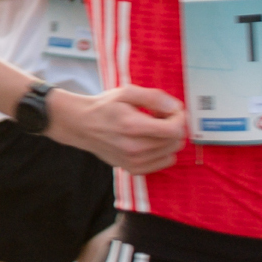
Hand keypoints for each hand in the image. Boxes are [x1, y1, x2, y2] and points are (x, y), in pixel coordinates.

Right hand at [48, 85, 185, 172]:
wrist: (82, 125)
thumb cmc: (105, 107)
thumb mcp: (127, 92)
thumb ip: (154, 97)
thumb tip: (176, 108)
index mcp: (133, 126)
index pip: (174, 130)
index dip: (180, 118)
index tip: (172, 110)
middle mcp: (134, 148)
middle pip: (175, 142)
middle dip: (174, 127)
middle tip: (161, 116)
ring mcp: (133, 162)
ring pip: (171, 153)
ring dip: (168, 139)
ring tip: (154, 128)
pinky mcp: (133, 169)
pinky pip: (163, 163)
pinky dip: (163, 152)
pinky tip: (151, 140)